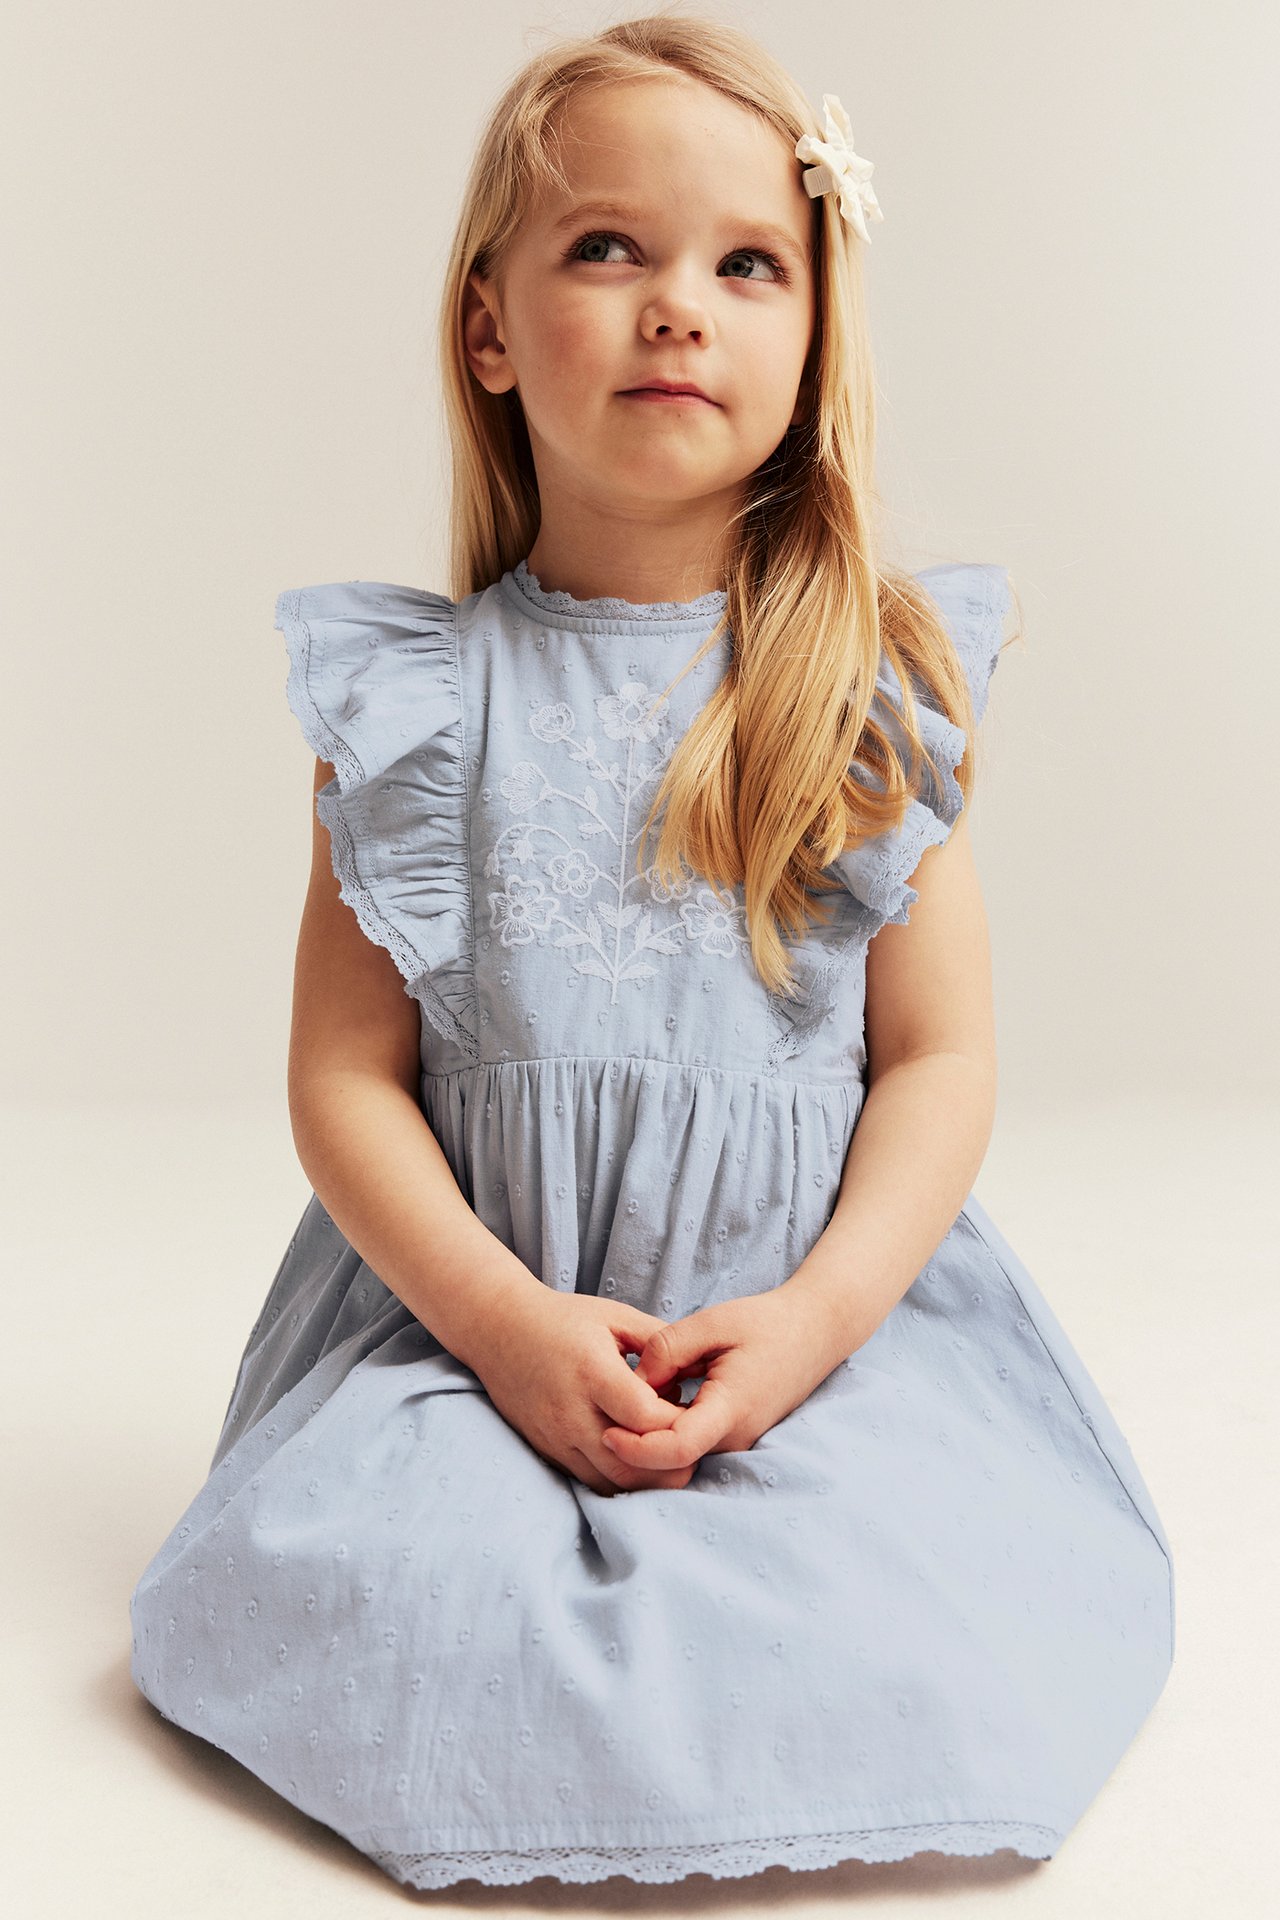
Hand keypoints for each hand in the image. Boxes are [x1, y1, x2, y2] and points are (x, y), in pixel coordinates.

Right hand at [469, 1285, 698, 1495]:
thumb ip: (659, 1342)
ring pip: (613, 1482)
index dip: (678, 1421)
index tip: (694, 1410)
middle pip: (632, 1463)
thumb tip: (693, 1377)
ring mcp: (556, 1437)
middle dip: (671, 1463)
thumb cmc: (563, 1319)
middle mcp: (571, 1412)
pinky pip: (592, 1482)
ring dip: (648, 1479)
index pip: (646, 1417)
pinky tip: (639, 1462)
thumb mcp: (615, 1316)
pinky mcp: (548, 1451)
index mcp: (592, 1371)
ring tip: (671, 1457)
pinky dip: (621, 1480)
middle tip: (694, 1446)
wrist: (499, 1330)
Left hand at [599, 1281, 847, 1473]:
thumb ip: (667, 1348)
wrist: (814, 1332)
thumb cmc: (766, 1323)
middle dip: (637, 1441)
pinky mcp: (733, 1436)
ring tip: (640, 1392)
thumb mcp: (712, 1321)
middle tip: (612, 1405)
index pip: (677, 1449)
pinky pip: (692, 1443)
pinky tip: (660, 1395)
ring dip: (653, 1433)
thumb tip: (632, 1381)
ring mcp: (736, 1441)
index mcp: (731, 1408)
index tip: (607, 1429)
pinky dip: (668, 1427)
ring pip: (680, 1454)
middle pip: (673, 1458)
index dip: (637, 1447)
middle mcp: (735, 1436)